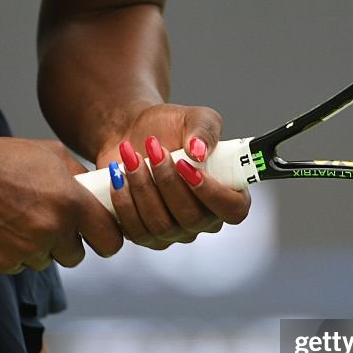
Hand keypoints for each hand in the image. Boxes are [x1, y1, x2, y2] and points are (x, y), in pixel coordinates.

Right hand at [0, 137, 122, 272]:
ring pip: (45, 261)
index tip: (99, 235)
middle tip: (48, 221)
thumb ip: (80, 176)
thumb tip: (100, 191)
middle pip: (75, 256)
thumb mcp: (50, 154)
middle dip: (66, 242)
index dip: (106, 239)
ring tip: (17, 219)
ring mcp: (25, 250)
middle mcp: (52, 231)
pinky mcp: (0, 263)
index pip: (110, 240)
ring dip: (37, 247)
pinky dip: (12, 252)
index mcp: (71, 204)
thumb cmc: (3, 159)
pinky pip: (17, 265)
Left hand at [94, 104, 251, 249]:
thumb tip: (199, 152)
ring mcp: (174, 232)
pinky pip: (136, 231)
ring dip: (144, 188)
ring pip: (162, 226)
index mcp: (227, 193)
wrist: (132, 133)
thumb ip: (206, 130)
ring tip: (131, 156)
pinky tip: (118, 176)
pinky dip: (124, 202)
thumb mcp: (194, 117)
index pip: (233, 210)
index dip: (213, 194)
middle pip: (192, 218)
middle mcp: (203, 219)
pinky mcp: (145, 235)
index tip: (186, 166)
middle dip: (168, 182)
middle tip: (154, 149)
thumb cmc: (169, 127)